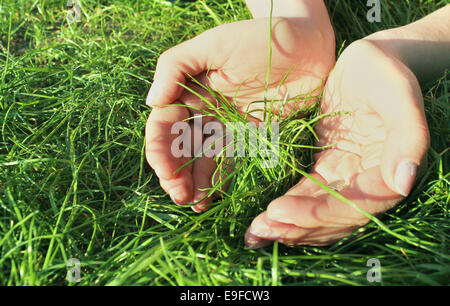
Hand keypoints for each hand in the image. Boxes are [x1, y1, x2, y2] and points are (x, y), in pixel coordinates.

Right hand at [146, 16, 334, 210]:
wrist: (307, 46)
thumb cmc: (259, 38)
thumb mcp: (213, 44)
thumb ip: (176, 66)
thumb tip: (151, 102)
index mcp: (189, 90)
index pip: (164, 124)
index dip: (160, 148)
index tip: (164, 169)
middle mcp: (204, 112)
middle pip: (179, 147)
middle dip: (173, 171)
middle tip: (177, 193)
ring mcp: (226, 127)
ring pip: (200, 160)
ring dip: (191, 182)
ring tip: (189, 202)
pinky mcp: (249, 139)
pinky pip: (228, 163)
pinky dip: (215, 182)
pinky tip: (207, 198)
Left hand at [245, 39, 429, 247]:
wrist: (370, 62)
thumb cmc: (384, 72)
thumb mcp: (398, 94)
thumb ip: (407, 136)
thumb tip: (401, 183)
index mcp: (386, 171)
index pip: (354, 206)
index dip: (318, 214)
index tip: (280, 210)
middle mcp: (366, 183)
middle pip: (332, 218)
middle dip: (296, 227)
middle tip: (257, 232)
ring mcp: (345, 177)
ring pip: (317, 213)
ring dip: (288, 227)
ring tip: (253, 235)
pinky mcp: (328, 169)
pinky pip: (306, 196)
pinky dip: (287, 210)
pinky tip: (264, 219)